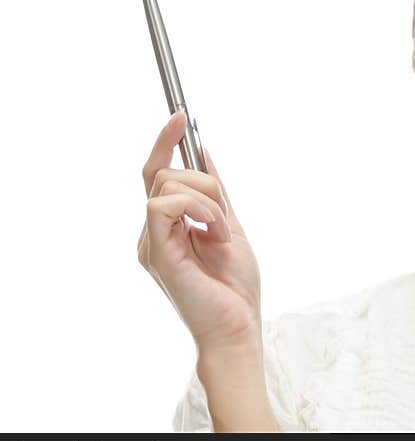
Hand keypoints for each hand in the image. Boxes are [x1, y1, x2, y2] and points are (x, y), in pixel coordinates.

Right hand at [137, 111, 261, 353]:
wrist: (238, 327)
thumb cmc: (234, 287)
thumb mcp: (230, 226)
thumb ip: (215, 192)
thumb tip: (203, 150)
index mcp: (168, 227)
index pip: (157, 173)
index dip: (165, 141)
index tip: (181, 114)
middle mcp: (152, 233)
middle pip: (163, 173)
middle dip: (204, 182)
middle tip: (225, 218)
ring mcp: (150, 242)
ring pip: (167, 184)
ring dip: (208, 200)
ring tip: (222, 234)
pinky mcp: (154, 252)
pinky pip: (164, 204)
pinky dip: (199, 210)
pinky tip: (214, 234)